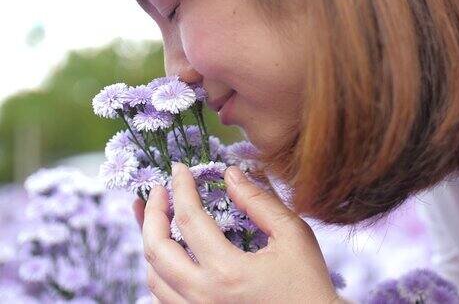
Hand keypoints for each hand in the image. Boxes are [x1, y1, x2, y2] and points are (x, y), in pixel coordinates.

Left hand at [133, 163, 340, 302]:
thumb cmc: (308, 284)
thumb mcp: (293, 235)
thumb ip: (259, 202)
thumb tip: (230, 175)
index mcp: (227, 271)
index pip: (189, 219)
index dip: (181, 188)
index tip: (178, 169)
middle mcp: (203, 297)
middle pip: (156, 250)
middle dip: (151, 214)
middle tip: (158, 192)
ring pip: (153, 278)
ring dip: (150, 243)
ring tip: (155, 219)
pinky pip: (164, 299)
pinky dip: (159, 274)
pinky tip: (167, 256)